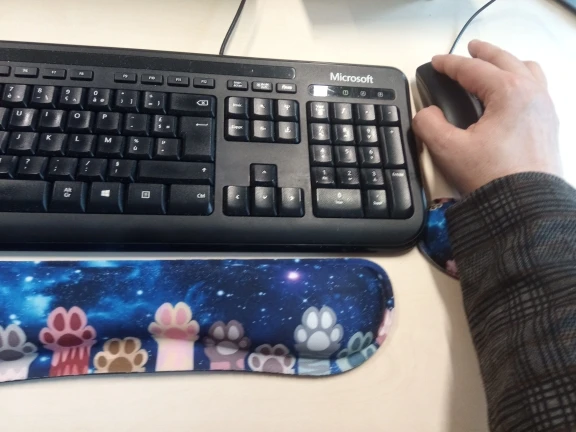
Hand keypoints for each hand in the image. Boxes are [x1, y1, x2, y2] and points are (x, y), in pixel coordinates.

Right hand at [413, 40, 561, 194]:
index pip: (472, 69)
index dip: (449, 64)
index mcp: (508, 92)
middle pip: (504, 60)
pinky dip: (522, 81)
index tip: (436, 63)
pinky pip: (538, 89)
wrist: (525, 207)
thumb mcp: (448, 149)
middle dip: (483, 53)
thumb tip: (425, 114)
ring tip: (493, 67)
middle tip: (469, 50)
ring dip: (507, 64)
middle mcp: (531, 94)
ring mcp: (544, 109)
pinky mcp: (548, 126)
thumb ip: (428, 124)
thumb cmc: (495, 179)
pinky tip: (512, 94)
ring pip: (527, 70)